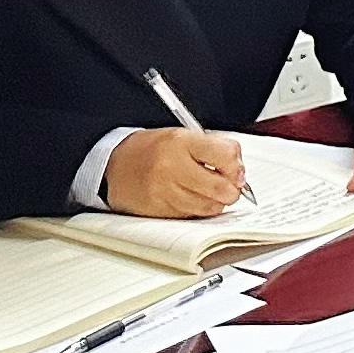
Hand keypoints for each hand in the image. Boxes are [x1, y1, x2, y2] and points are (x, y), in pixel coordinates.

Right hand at [103, 125, 245, 217]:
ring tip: (212, 193)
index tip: (237, 171)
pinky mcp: (157, 209)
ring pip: (208, 206)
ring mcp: (163, 191)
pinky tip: (194, 199)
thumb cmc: (153, 149)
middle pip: (221, 188)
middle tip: (231, 187)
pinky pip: (191, 215)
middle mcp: (171, 167)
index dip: (237, 166)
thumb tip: (239, 173)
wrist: (114, 163)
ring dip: (217, 202)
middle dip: (233, 190)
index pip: (225, 155)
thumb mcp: (184, 136)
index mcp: (181, 142)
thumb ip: (215, 149)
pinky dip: (198, 210)